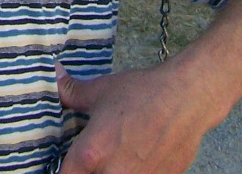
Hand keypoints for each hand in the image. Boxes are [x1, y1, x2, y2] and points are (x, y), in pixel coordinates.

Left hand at [55, 61, 216, 173]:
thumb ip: (72, 93)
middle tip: (94, 160)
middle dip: (89, 171)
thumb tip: (54, 78)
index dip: (63, 170)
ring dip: (112, 171)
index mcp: (91, 154)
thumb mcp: (101, 90)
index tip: (67, 165)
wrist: (187, 98)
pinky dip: (136, 171)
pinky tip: (139, 159)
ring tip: (118, 157)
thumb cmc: (143, 93)